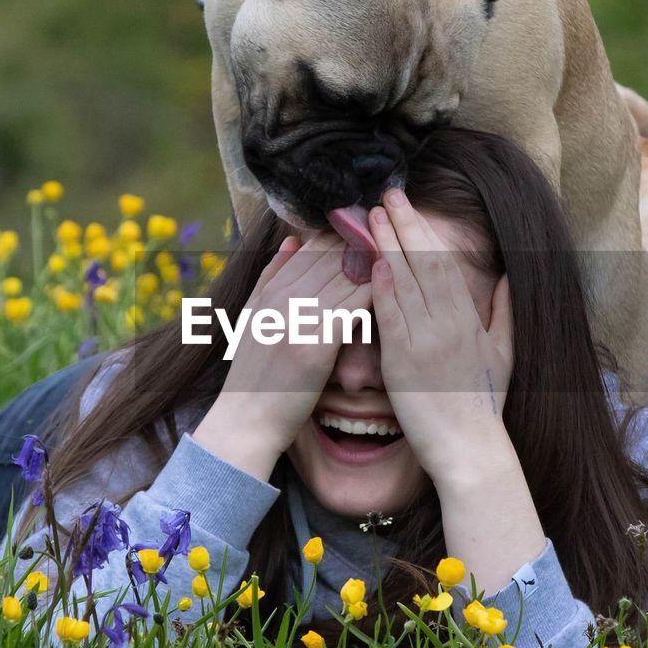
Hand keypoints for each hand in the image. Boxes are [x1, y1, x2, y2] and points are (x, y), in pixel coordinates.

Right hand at [193, 229, 371, 479]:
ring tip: (402, 254)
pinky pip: (352, 308)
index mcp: (269, 291)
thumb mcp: (251, 317)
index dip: (342, 234)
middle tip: (393, 233)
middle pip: (331, 257)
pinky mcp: (316, 346)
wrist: (246, 419)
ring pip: (345, 277)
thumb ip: (270, 277)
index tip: (369, 228)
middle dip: (363, 242)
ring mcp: (298, 321)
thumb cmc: (254, 374)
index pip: (311, 248)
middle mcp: (282, 300)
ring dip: (375, 263)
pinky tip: (394, 288)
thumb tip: (293, 240)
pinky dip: (374, 294)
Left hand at [368, 189, 513, 491]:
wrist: (470, 448)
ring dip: (386, 245)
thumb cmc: (484, 404)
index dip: (424, 231)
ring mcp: (427, 340)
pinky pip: (391, 315)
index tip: (406, 208)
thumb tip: (506, 276)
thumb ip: (505, 311)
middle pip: (424, 262)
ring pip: (406, 282)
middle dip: (404, 225)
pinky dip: (381, 286)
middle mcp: (450, 324)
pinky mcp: (405, 361)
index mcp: (470, 319)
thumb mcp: (505, 352)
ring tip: (369, 218)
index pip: (444, 263)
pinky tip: (370, 263)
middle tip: (385, 196)